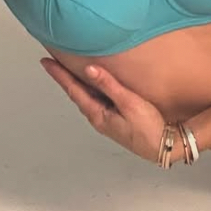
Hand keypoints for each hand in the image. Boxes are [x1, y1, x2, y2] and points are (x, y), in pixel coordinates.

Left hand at [40, 58, 172, 164]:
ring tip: (69, 70)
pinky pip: (98, 99)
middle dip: (64, 77)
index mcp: (97, 114)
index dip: (59, 75)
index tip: (46, 62)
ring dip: (77, 82)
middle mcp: (98, 117)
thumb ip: (109, 85)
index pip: (73, 90)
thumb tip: (89, 69)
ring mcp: (107, 119)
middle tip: (53, 62)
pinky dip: (92, 88)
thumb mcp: (128, 103)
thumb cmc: (148, 129)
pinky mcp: (117, 118)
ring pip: (87, 96)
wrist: (163, 148)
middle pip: (77, 93)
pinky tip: (95, 83)